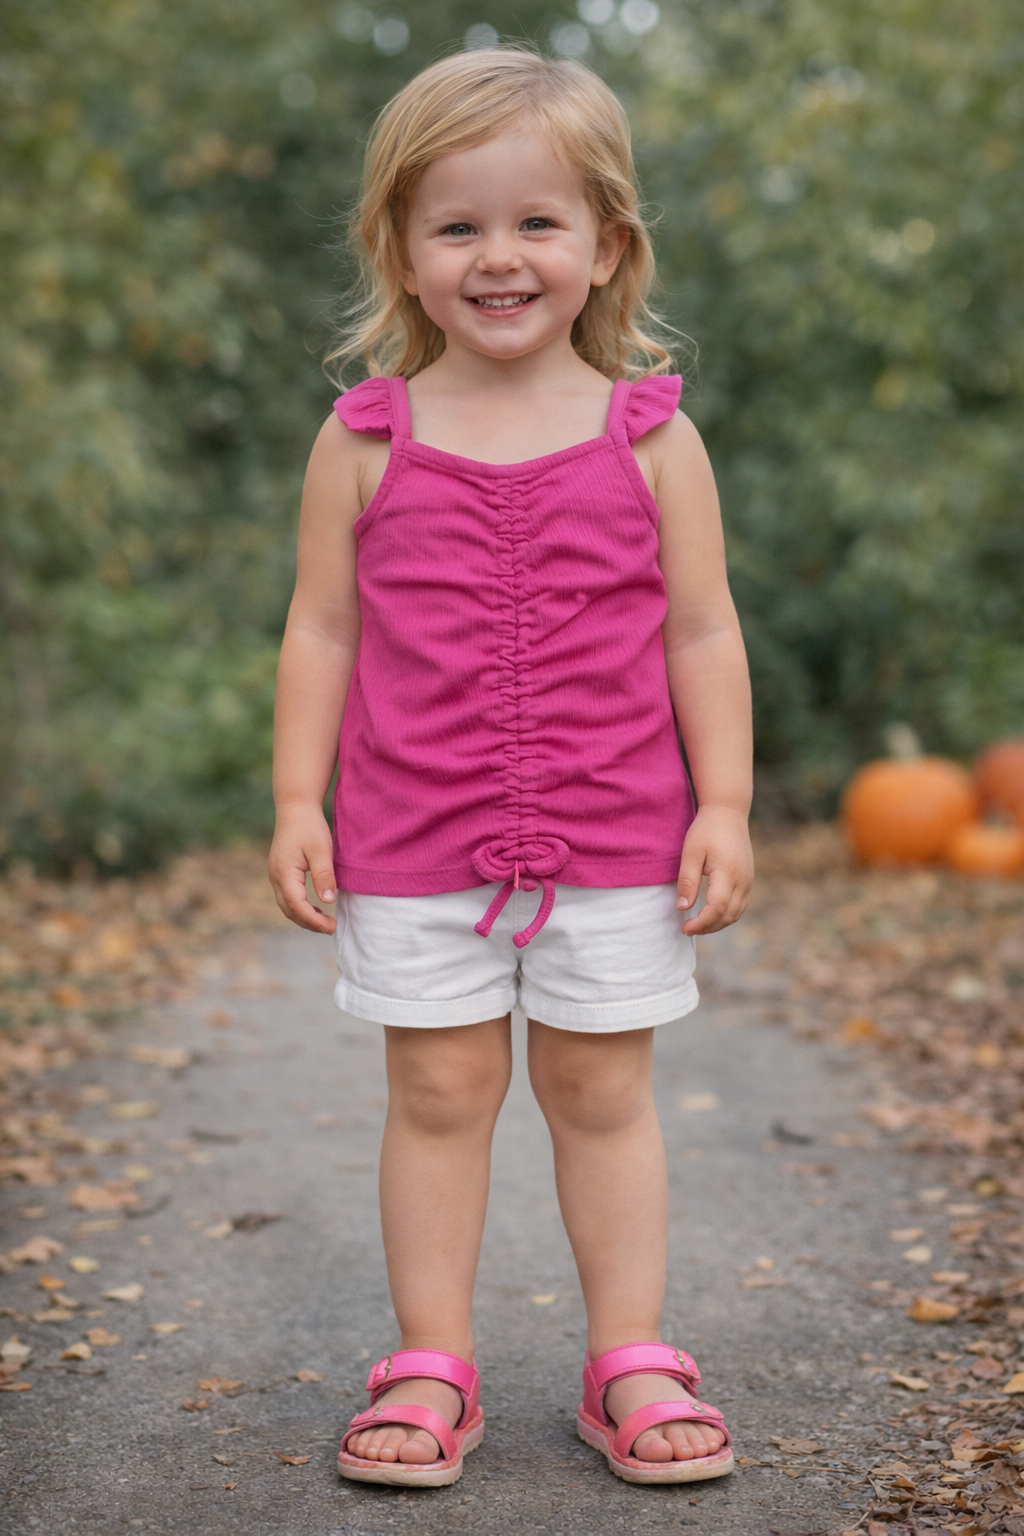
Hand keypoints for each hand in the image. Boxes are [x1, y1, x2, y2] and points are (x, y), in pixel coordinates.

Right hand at [268, 803, 337, 933]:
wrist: (295, 807)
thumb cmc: (309, 826)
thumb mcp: (321, 849)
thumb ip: (324, 876)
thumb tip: (328, 901)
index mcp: (284, 872)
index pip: (297, 906)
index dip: (314, 920)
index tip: (332, 926)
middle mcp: (275, 876)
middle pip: (289, 910)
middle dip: (309, 923)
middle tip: (332, 928)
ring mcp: (276, 875)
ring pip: (287, 906)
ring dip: (304, 917)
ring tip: (326, 922)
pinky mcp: (280, 872)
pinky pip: (288, 897)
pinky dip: (301, 908)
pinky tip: (317, 908)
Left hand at [676, 805, 752, 934]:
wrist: (728, 813)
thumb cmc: (706, 830)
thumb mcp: (691, 853)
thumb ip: (687, 881)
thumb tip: (683, 907)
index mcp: (728, 874)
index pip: (717, 909)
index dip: (701, 923)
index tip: (684, 928)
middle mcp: (743, 880)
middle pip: (729, 916)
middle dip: (708, 927)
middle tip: (687, 928)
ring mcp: (748, 880)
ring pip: (737, 913)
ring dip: (718, 923)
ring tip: (697, 924)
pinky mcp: (748, 879)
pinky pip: (740, 905)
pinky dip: (726, 914)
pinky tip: (710, 913)